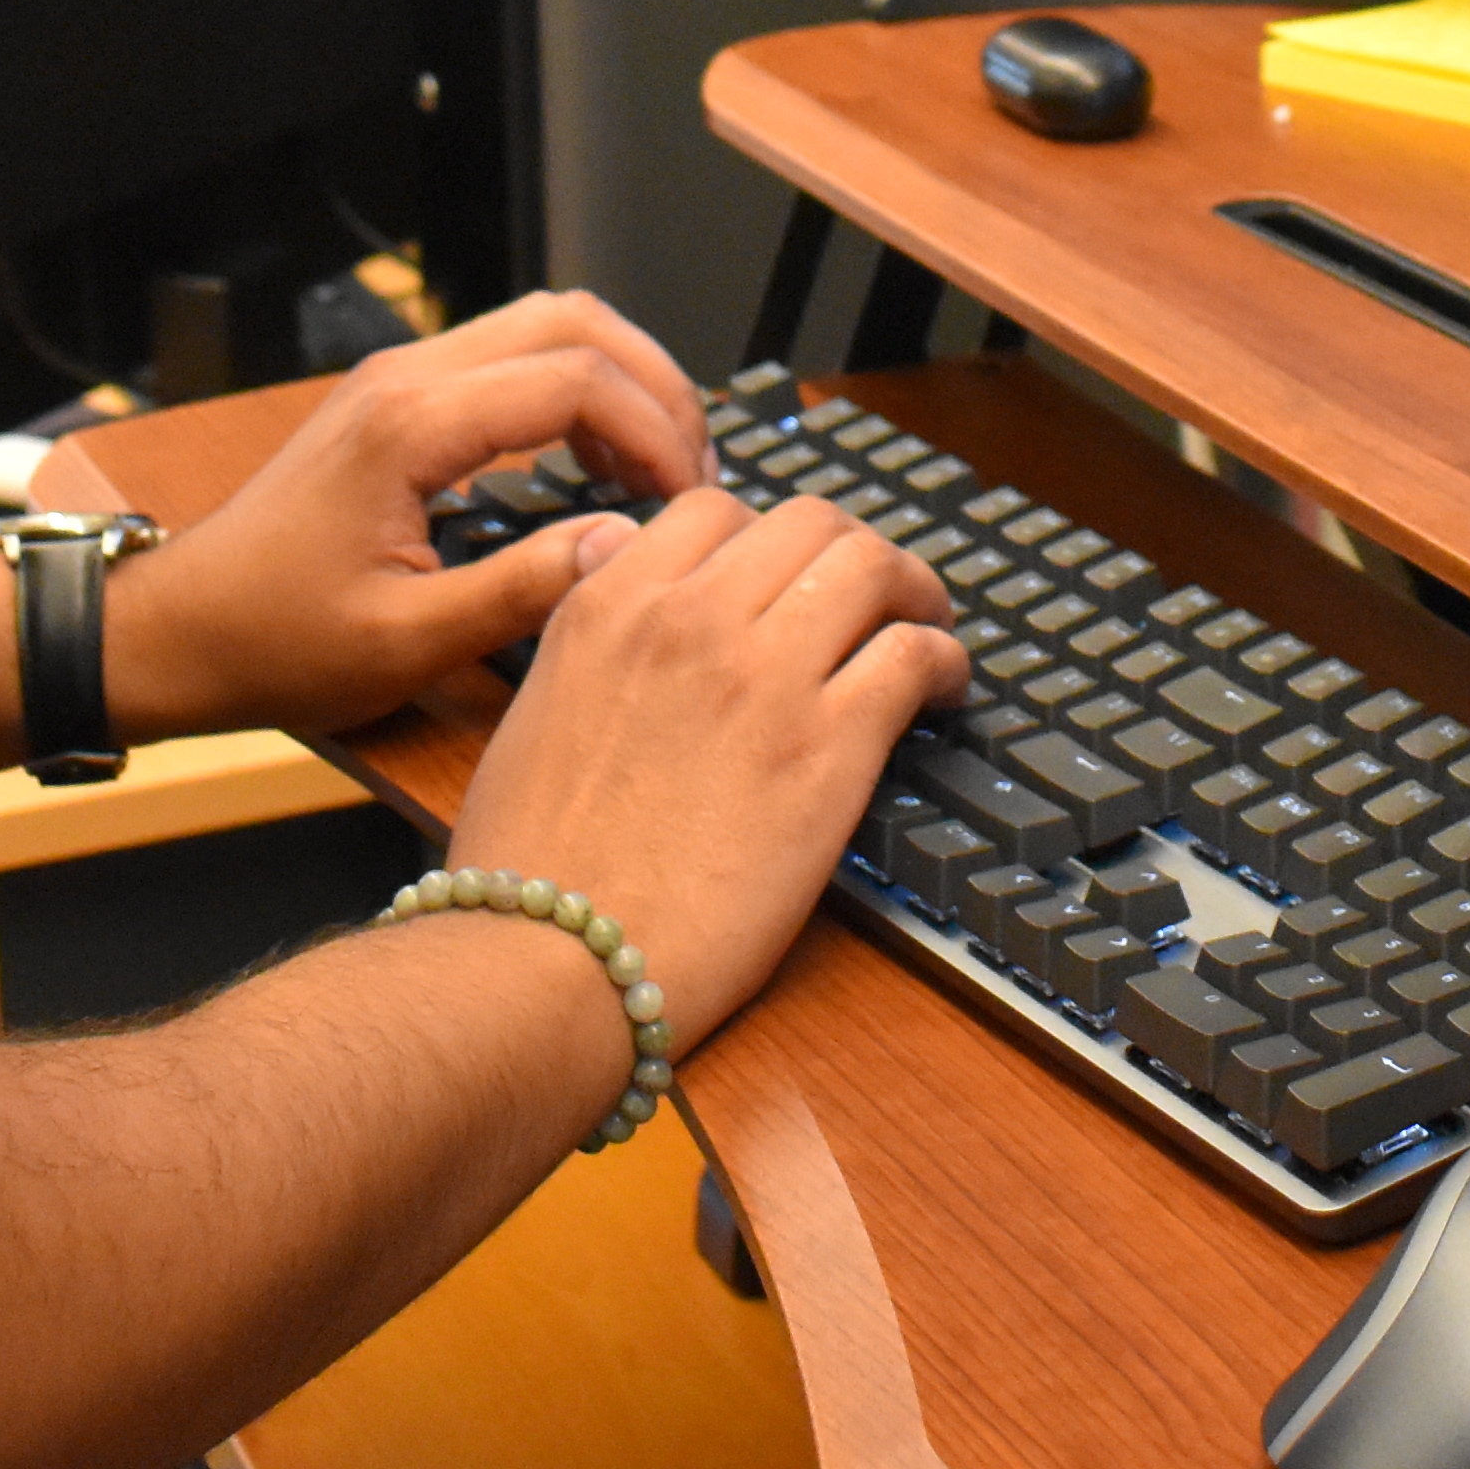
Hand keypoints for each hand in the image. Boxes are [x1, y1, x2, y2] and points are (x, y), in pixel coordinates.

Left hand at [94, 291, 714, 745]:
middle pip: (573, 320)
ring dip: (616, 378)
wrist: (177, 629)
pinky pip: (509, 356)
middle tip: (694, 469)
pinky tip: (594, 461)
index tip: (691, 501)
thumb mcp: (407, 642)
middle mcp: (409, 376)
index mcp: (412, 424)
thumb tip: (628, 548)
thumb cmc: (276, 643)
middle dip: (653, 384)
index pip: (575, 379)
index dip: (655, 431)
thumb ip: (524, 591)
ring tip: (657, 466)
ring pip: (543, 325)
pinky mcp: (396, 399)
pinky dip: (572, 389)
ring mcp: (400, 377)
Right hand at [440, 491, 963, 1053]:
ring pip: (872, 568)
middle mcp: (691, 618)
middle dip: (849, 549)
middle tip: (873, 594)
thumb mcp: (534, 708)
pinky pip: (913, 656)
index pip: (714, 509)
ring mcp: (763, 676)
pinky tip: (942, 690)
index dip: (767, 535)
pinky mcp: (827, 747)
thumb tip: (614, 561)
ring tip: (926, 625)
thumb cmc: (527, 864)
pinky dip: (942, 660)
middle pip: (809, 523)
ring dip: (912, 590)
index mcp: (610, 605)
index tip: (788, 573)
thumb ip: (588, 630)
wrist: (547, 959)